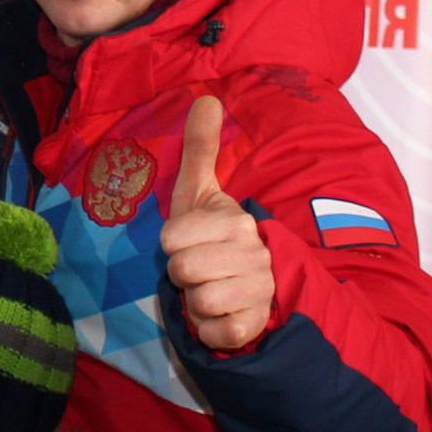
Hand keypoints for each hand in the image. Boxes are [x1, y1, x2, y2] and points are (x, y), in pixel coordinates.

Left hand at [161, 96, 274, 349]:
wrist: (254, 286)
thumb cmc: (214, 237)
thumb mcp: (201, 193)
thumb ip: (201, 149)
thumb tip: (207, 98)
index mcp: (236, 221)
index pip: (171, 238)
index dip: (172, 243)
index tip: (191, 242)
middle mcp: (254, 254)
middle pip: (181, 270)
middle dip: (182, 274)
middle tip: (200, 269)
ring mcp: (260, 291)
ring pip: (199, 301)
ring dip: (196, 303)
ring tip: (212, 290)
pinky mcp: (258, 326)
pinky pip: (218, 333)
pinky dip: (211, 331)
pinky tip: (223, 316)